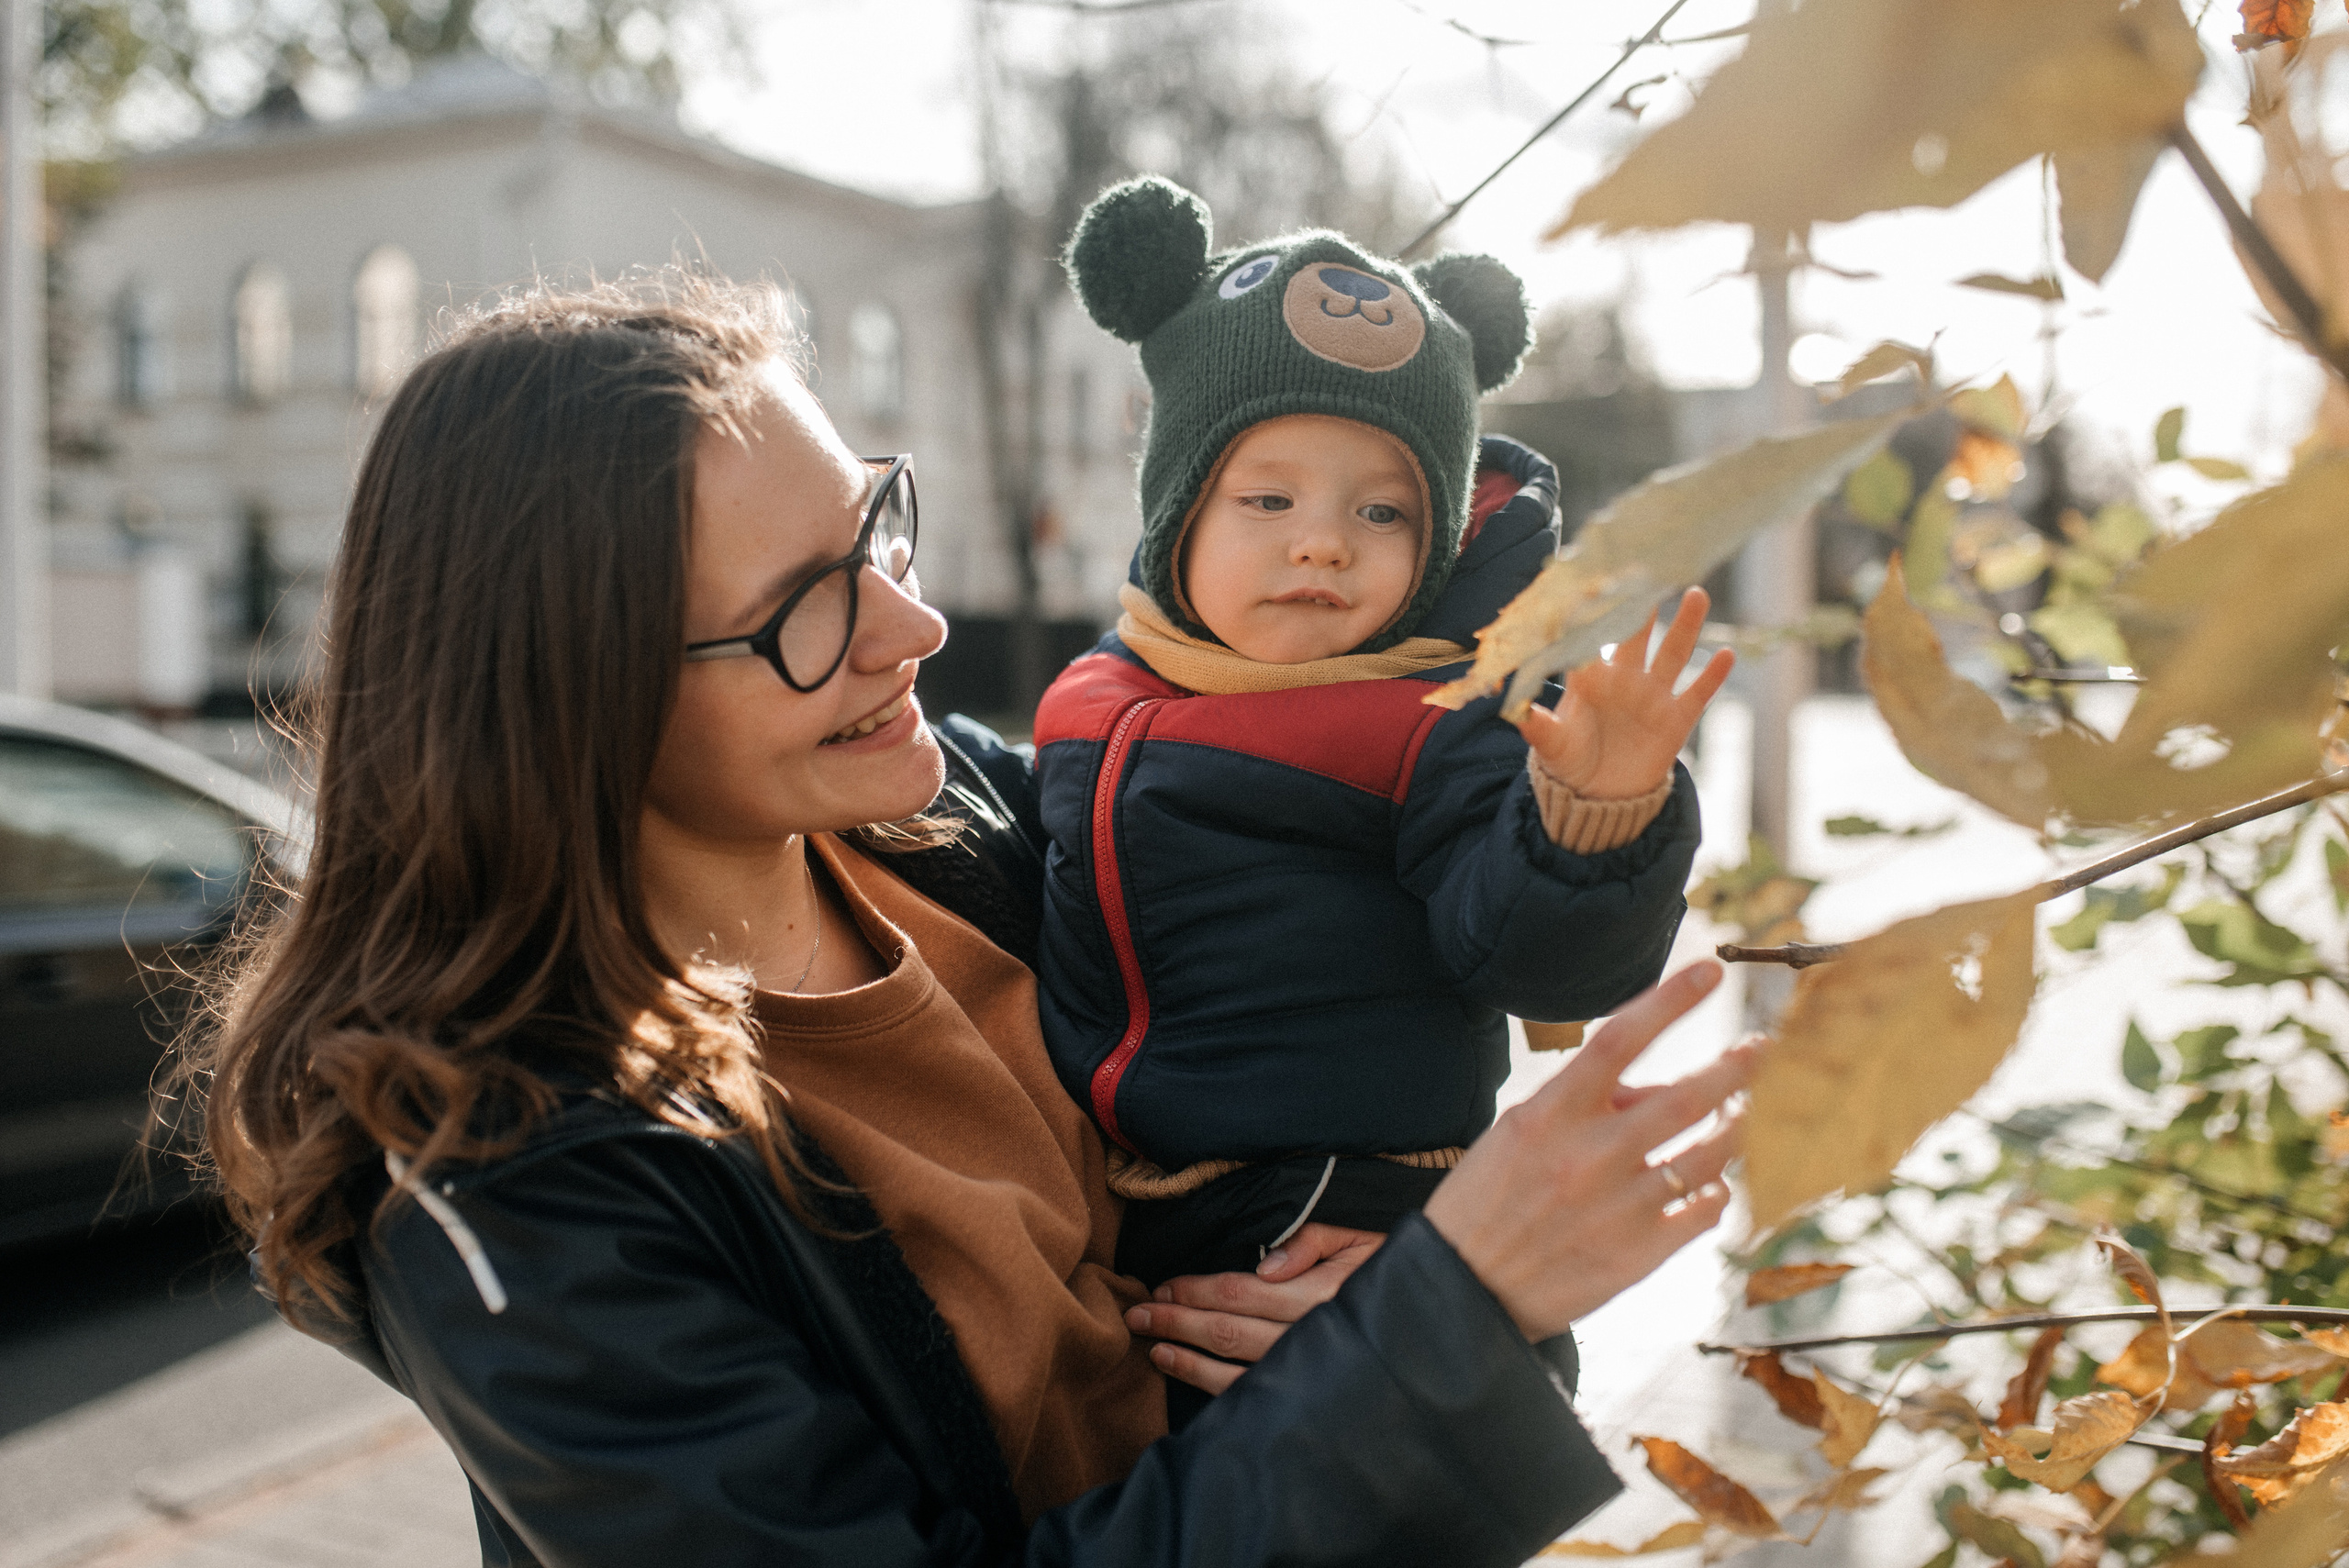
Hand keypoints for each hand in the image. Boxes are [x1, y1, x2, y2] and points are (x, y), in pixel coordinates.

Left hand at [1123, 1224, 1384, 1394]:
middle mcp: (1312, 1338)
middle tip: (1137, 1315)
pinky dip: (1212, 1387)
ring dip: (1186, 1358)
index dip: (1195, 1290)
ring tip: (1152, 1346)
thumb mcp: (1358, 1236)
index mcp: (1322, 1295)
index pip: (1241, 1292)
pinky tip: (1183, 1373)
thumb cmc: (1389, 1266)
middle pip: (1228, 1331)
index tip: (1163, 1287)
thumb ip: (1313, 1240)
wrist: (1430, 1317)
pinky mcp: (1307, 1397)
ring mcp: (1309, 1373)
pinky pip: (1252, 1398)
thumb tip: (1268, 1265)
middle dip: (1176, 1321)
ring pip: (1234, 1370)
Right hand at [1422, 961, 1757, 1341]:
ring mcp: (1622, 1206)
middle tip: (1764, 1047)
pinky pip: (1706, 1209)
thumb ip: (1582, 1103)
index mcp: (1551, 1115)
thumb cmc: (1485, 1202)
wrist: (1463, 1292)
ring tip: (1749, 1112)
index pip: (1619, 1038)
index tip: (1709, 971)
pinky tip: (1711, 1184)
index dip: (1669, 1000)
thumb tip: (1649, 1086)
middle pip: (1688, 1096)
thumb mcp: (1517, 1132)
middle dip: (1737, 1066)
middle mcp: (1592, 1155)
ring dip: (1739, 1126)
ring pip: (1711, 1154)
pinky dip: (1717, 1190)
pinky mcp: (1641, 1254)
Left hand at [1518, 587, 1733, 798]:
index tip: (1601, 581)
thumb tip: (1510, 710)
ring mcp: (1652, 695)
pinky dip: (1712, 675)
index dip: (1597, 612)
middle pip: (1637, 634)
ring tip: (1696, 594)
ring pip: (1672, 652)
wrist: (1600, 796)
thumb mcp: (1551, 744)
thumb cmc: (1569, 762)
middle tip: (1653, 569)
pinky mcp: (1675, 718)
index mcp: (1590, 677)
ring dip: (1685, 625)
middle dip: (1645, 605)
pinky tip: (1725, 654)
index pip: (1593, 638)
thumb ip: (1537, 725)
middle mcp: (1623, 678)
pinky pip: (1697, 693)